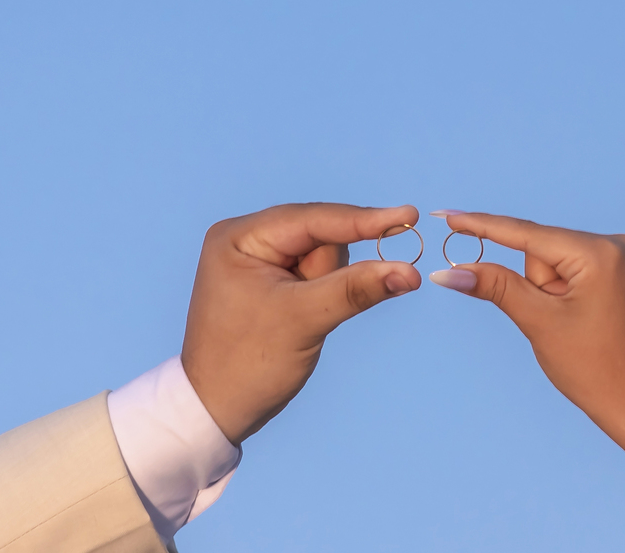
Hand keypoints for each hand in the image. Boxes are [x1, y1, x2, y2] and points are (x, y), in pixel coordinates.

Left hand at [181, 203, 420, 444]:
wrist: (216, 410)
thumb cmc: (246, 365)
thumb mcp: (304, 320)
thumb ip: (357, 289)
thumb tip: (408, 272)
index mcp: (240, 237)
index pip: (314, 219)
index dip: (364, 220)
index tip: (409, 214)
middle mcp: (247, 239)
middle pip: (321, 235)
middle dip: (332, 271)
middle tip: (313, 308)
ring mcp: (259, 259)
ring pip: (325, 255)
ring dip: (328, 286)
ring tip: (300, 319)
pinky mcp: (273, 280)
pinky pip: (318, 273)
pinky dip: (326, 291)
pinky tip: (307, 314)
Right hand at [429, 212, 624, 487]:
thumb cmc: (598, 370)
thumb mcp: (540, 324)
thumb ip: (496, 287)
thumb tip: (450, 271)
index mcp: (600, 253)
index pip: (526, 234)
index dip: (482, 226)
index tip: (447, 215)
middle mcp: (618, 244)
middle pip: (544, 252)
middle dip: (537, 286)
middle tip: (558, 325)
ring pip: (558, 263)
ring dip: (552, 293)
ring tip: (576, 328)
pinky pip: (577, 270)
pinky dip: (566, 293)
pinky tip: (583, 322)